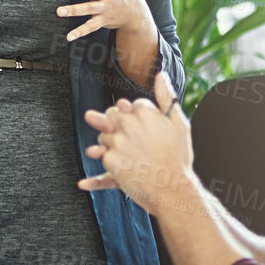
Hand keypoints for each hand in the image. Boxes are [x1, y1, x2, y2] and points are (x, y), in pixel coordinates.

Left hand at [77, 71, 196, 217]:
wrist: (174, 190)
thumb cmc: (178, 157)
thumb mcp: (179, 124)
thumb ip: (166, 97)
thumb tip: (160, 74)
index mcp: (144, 113)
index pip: (128, 105)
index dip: (133, 117)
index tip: (140, 128)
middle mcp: (128, 125)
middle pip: (111, 116)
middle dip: (116, 126)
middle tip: (129, 141)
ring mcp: (118, 143)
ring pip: (103, 137)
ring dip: (108, 144)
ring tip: (127, 158)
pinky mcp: (111, 161)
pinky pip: (100, 160)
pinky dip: (96, 174)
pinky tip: (85, 182)